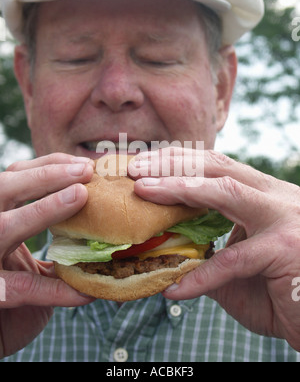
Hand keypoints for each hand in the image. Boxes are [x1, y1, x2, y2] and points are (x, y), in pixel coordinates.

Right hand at [0, 153, 94, 357]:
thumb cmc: (13, 288)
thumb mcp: (30, 258)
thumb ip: (53, 240)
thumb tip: (100, 221)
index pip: (14, 178)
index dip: (46, 167)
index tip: (83, 165)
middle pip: (3, 188)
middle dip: (45, 175)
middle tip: (85, 171)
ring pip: (5, 226)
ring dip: (44, 208)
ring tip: (80, 195)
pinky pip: (22, 288)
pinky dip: (56, 290)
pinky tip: (86, 291)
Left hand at [129, 148, 299, 350]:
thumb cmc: (279, 290)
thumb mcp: (239, 263)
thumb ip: (209, 251)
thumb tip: (166, 249)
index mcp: (263, 194)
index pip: (216, 166)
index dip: (178, 160)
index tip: (144, 163)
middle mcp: (275, 197)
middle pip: (217, 166)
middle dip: (172, 163)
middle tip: (135, 168)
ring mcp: (284, 218)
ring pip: (225, 191)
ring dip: (179, 188)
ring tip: (143, 190)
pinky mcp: (286, 249)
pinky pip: (232, 260)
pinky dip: (200, 276)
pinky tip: (173, 289)